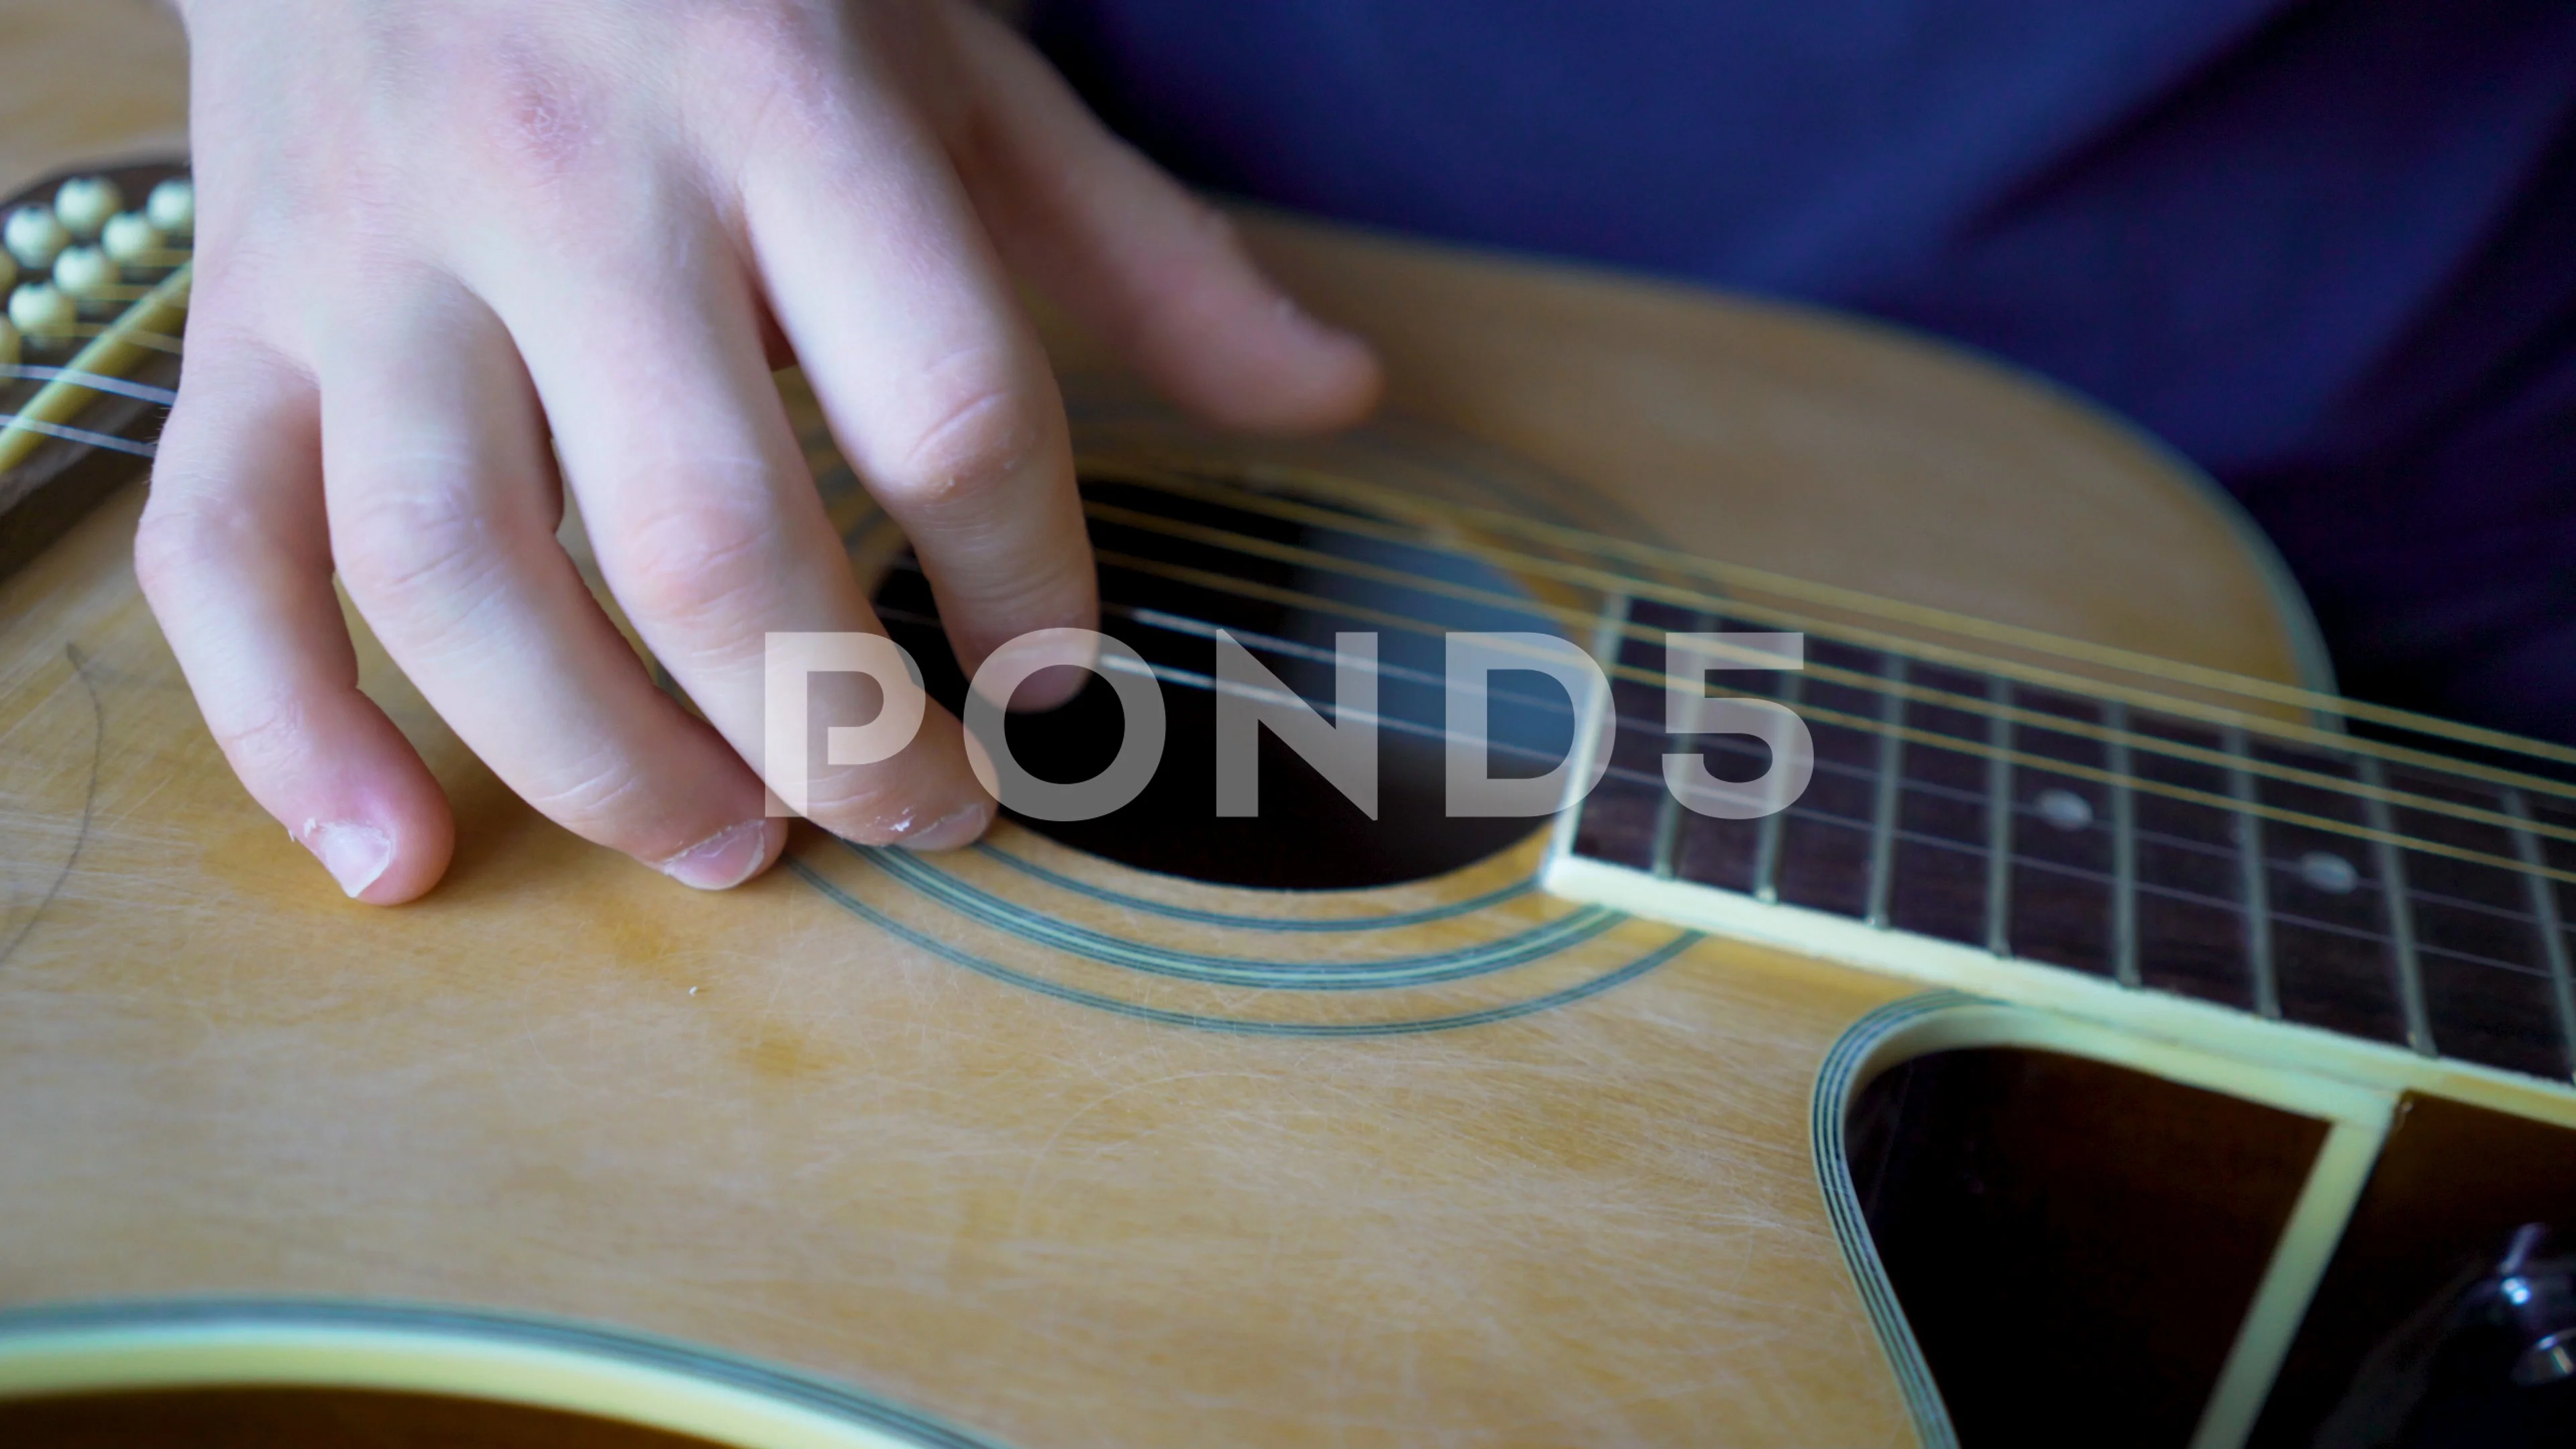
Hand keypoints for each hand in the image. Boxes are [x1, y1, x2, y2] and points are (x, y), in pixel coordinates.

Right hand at [135, 0, 1378, 902]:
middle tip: (927, 810)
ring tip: (734, 850)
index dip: (1031, 583)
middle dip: (836, 728)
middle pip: (701, 531)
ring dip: (602, 762)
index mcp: (783, 97)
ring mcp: (373, 256)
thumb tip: (1341, 397)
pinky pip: (219, 552)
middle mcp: (564, 177)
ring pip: (457, 572)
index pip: (946, 400)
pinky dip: (289, 732)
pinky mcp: (240, 326)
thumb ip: (1138, 247)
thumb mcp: (951, 65)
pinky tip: (401, 857)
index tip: (1066, 680)